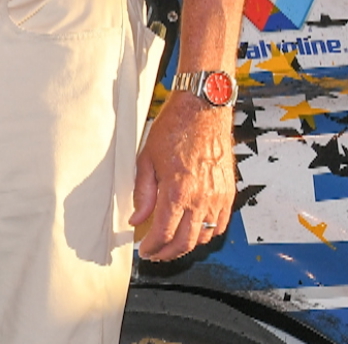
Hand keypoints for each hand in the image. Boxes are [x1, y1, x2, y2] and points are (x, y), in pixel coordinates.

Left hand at [131, 94, 234, 260]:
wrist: (203, 111)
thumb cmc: (173, 129)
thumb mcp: (146, 159)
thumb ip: (142, 193)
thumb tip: (136, 219)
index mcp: (177, 191)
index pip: (164, 233)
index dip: (152, 247)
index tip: (144, 251)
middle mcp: (201, 198)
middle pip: (186, 242)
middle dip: (168, 253)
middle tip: (156, 254)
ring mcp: (218, 197)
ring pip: (204, 236)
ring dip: (187, 245)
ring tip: (172, 244)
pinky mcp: (229, 193)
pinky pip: (220, 224)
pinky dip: (207, 233)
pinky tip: (194, 231)